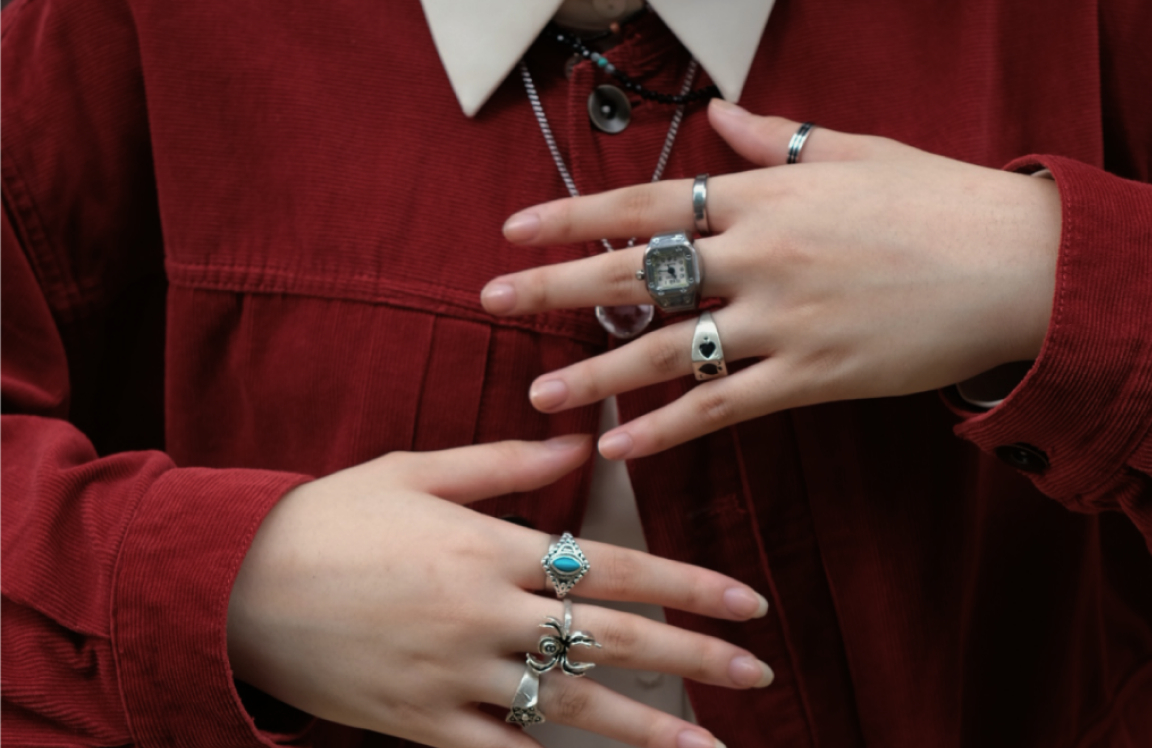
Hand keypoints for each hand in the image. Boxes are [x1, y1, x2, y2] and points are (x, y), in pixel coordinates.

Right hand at [228, 435, 770, 747]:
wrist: (235, 582)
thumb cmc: (331, 517)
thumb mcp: (416, 471)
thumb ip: (505, 462)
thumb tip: (579, 443)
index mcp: (490, 546)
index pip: (613, 568)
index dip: (687, 586)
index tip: (747, 605)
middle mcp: (486, 613)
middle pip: (610, 639)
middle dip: (693, 657)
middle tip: (755, 673)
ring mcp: (456, 675)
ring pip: (570, 705)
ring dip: (646, 730)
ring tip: (708, 746)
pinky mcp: (422, 722)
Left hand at [481, 100, 1061, 459]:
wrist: (1017, 264)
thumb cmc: (936, 202)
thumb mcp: (852, 152)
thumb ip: (772, 138)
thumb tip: (717, 115)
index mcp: (763, 195)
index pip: (644, 204)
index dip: (573, 216)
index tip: (514, 230)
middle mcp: (760, 255)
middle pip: (636, 273)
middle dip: (555, 289)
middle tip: (491, 303)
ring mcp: (783, 320)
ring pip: (668, 350)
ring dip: (597, 373)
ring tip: (539, 393)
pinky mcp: (812, 378)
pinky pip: (723, 407)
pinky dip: (668, 429)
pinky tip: (620, 445)